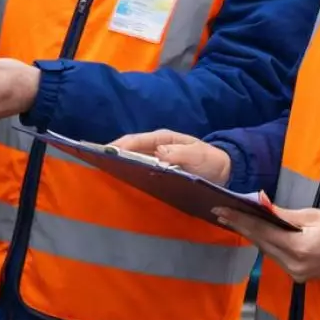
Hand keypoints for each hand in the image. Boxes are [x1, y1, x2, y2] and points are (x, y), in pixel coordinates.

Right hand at [110, 129, 231, 184]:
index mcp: (163, 138)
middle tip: (96, 162)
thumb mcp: (198, 155)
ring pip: (132, 159)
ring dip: (119, 164)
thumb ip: (181, 153)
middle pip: (130, 148)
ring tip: (102, 172)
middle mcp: (156, 147)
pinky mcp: (157, 171)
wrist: (222, 171)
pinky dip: (129, 173)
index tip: (105, 152)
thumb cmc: (209, 160)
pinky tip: (120, 181)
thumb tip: (158, 152)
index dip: (120, 145)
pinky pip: (140, 170)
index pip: (136, 140)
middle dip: (113, 153)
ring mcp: (155, 159)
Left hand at [212, 206, 319, 282]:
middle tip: (221, 212)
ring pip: (266, 251)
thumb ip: (284, 215)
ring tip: (233, 219)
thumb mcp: (314, 216)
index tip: (221, 209)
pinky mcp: (298, 276)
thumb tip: (261, 205)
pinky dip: (265, 244)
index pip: (261, 231)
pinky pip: (276, 257)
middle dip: (241, 226)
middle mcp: (293, 265)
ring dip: (251, 235)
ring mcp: (295, 273)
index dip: (240, 220)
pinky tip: (255, 233)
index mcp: (298, 247)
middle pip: (260, 243)